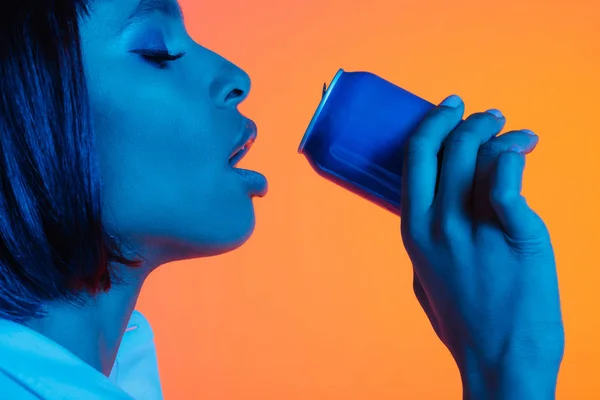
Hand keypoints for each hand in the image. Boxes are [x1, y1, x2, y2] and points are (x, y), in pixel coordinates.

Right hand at [400, 95, 563, 398]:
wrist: (501, 359)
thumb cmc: (463, 323)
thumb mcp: (423, 277)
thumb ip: (424, 241)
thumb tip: (433, 211)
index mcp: (413, 230)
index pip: (415, 157)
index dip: (432, 123)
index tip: (448, 108)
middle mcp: (439, 224)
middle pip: (447, 146)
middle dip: (467, 118)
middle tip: (489, 115)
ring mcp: (476, 229)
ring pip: (481, 156)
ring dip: (501, 134)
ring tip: (517, 135)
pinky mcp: (517, 235)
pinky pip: (508, 178)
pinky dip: (514, 157)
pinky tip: (523, 153)